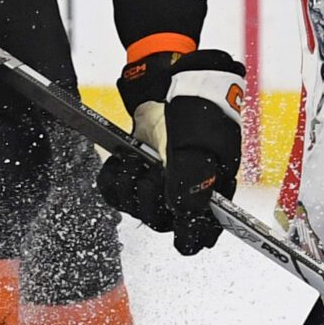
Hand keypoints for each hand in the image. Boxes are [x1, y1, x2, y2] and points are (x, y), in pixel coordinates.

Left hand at [96, 48, 246, 253]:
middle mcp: (184, 195)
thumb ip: (193, 181)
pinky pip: (114, 194)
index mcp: (210, 192)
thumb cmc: (195, 113)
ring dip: (129, 184)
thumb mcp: (198, 144)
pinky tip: (122, 161)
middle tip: (152, 171)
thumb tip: (186, 212)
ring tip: (137, 160)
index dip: (189, 234)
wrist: (169, 89)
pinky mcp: (134, 177)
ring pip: (135, 209)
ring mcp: (157, 187)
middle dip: (150, 196)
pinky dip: (113, 178)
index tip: (177, 226)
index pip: (201, 235)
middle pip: (161, 223)